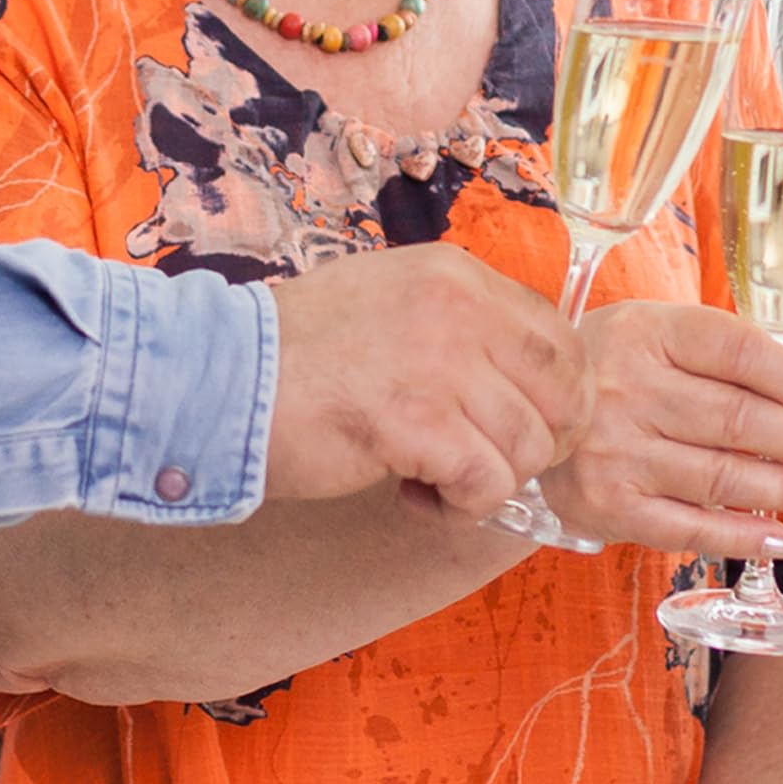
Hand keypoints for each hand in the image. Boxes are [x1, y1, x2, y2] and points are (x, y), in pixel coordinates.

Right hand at [264, 244, 591, 514]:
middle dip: (536, 445)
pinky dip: (458, 508)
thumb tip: (521, 381)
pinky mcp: (416, 424)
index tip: (521, 429)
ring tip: (430, 481)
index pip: (561, 340)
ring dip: (486, 481)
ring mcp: (440, 363)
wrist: (218, 379)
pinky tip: (412, 496)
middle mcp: (459, 308)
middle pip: (563, 395)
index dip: (555, 398)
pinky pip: (485, 485)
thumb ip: (458, 325)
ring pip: (527, 448)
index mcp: (457, 275)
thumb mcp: (390, 302)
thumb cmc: (296, 354)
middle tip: (484, 464)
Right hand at [539, 299, 782, 562]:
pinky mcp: (606, 506)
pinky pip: (688, 528)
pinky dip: (741, 536)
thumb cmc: (611, 369)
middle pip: (738, 419)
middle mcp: (624, 389)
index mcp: (644, 332)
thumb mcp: (661, 334)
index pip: (739, 353)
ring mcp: (613, 452)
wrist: (526, 412)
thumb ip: (733, 352)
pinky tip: (781, 537)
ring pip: (722, 476)